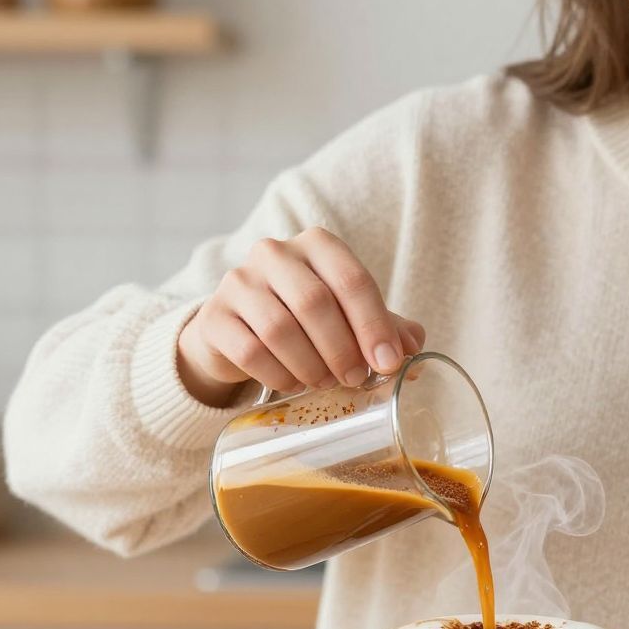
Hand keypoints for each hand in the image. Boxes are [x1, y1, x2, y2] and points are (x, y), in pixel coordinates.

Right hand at [176, 227, 426, 405]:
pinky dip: (279, 375)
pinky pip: (250, 351)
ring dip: (311, 365)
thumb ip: (386, 329)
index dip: (374, 325)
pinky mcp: (214, 316)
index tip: (389, 364)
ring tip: (325, 382)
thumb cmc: (306, 320)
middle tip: (355, 379)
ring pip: (280, 329)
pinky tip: (292, 383)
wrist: (238, 330)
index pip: (352, 280)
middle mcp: (274, 253)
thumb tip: (414, 353)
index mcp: (317, 245)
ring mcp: (239, 281)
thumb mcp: (349, 318)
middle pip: (315, 303)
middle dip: (342, 349)